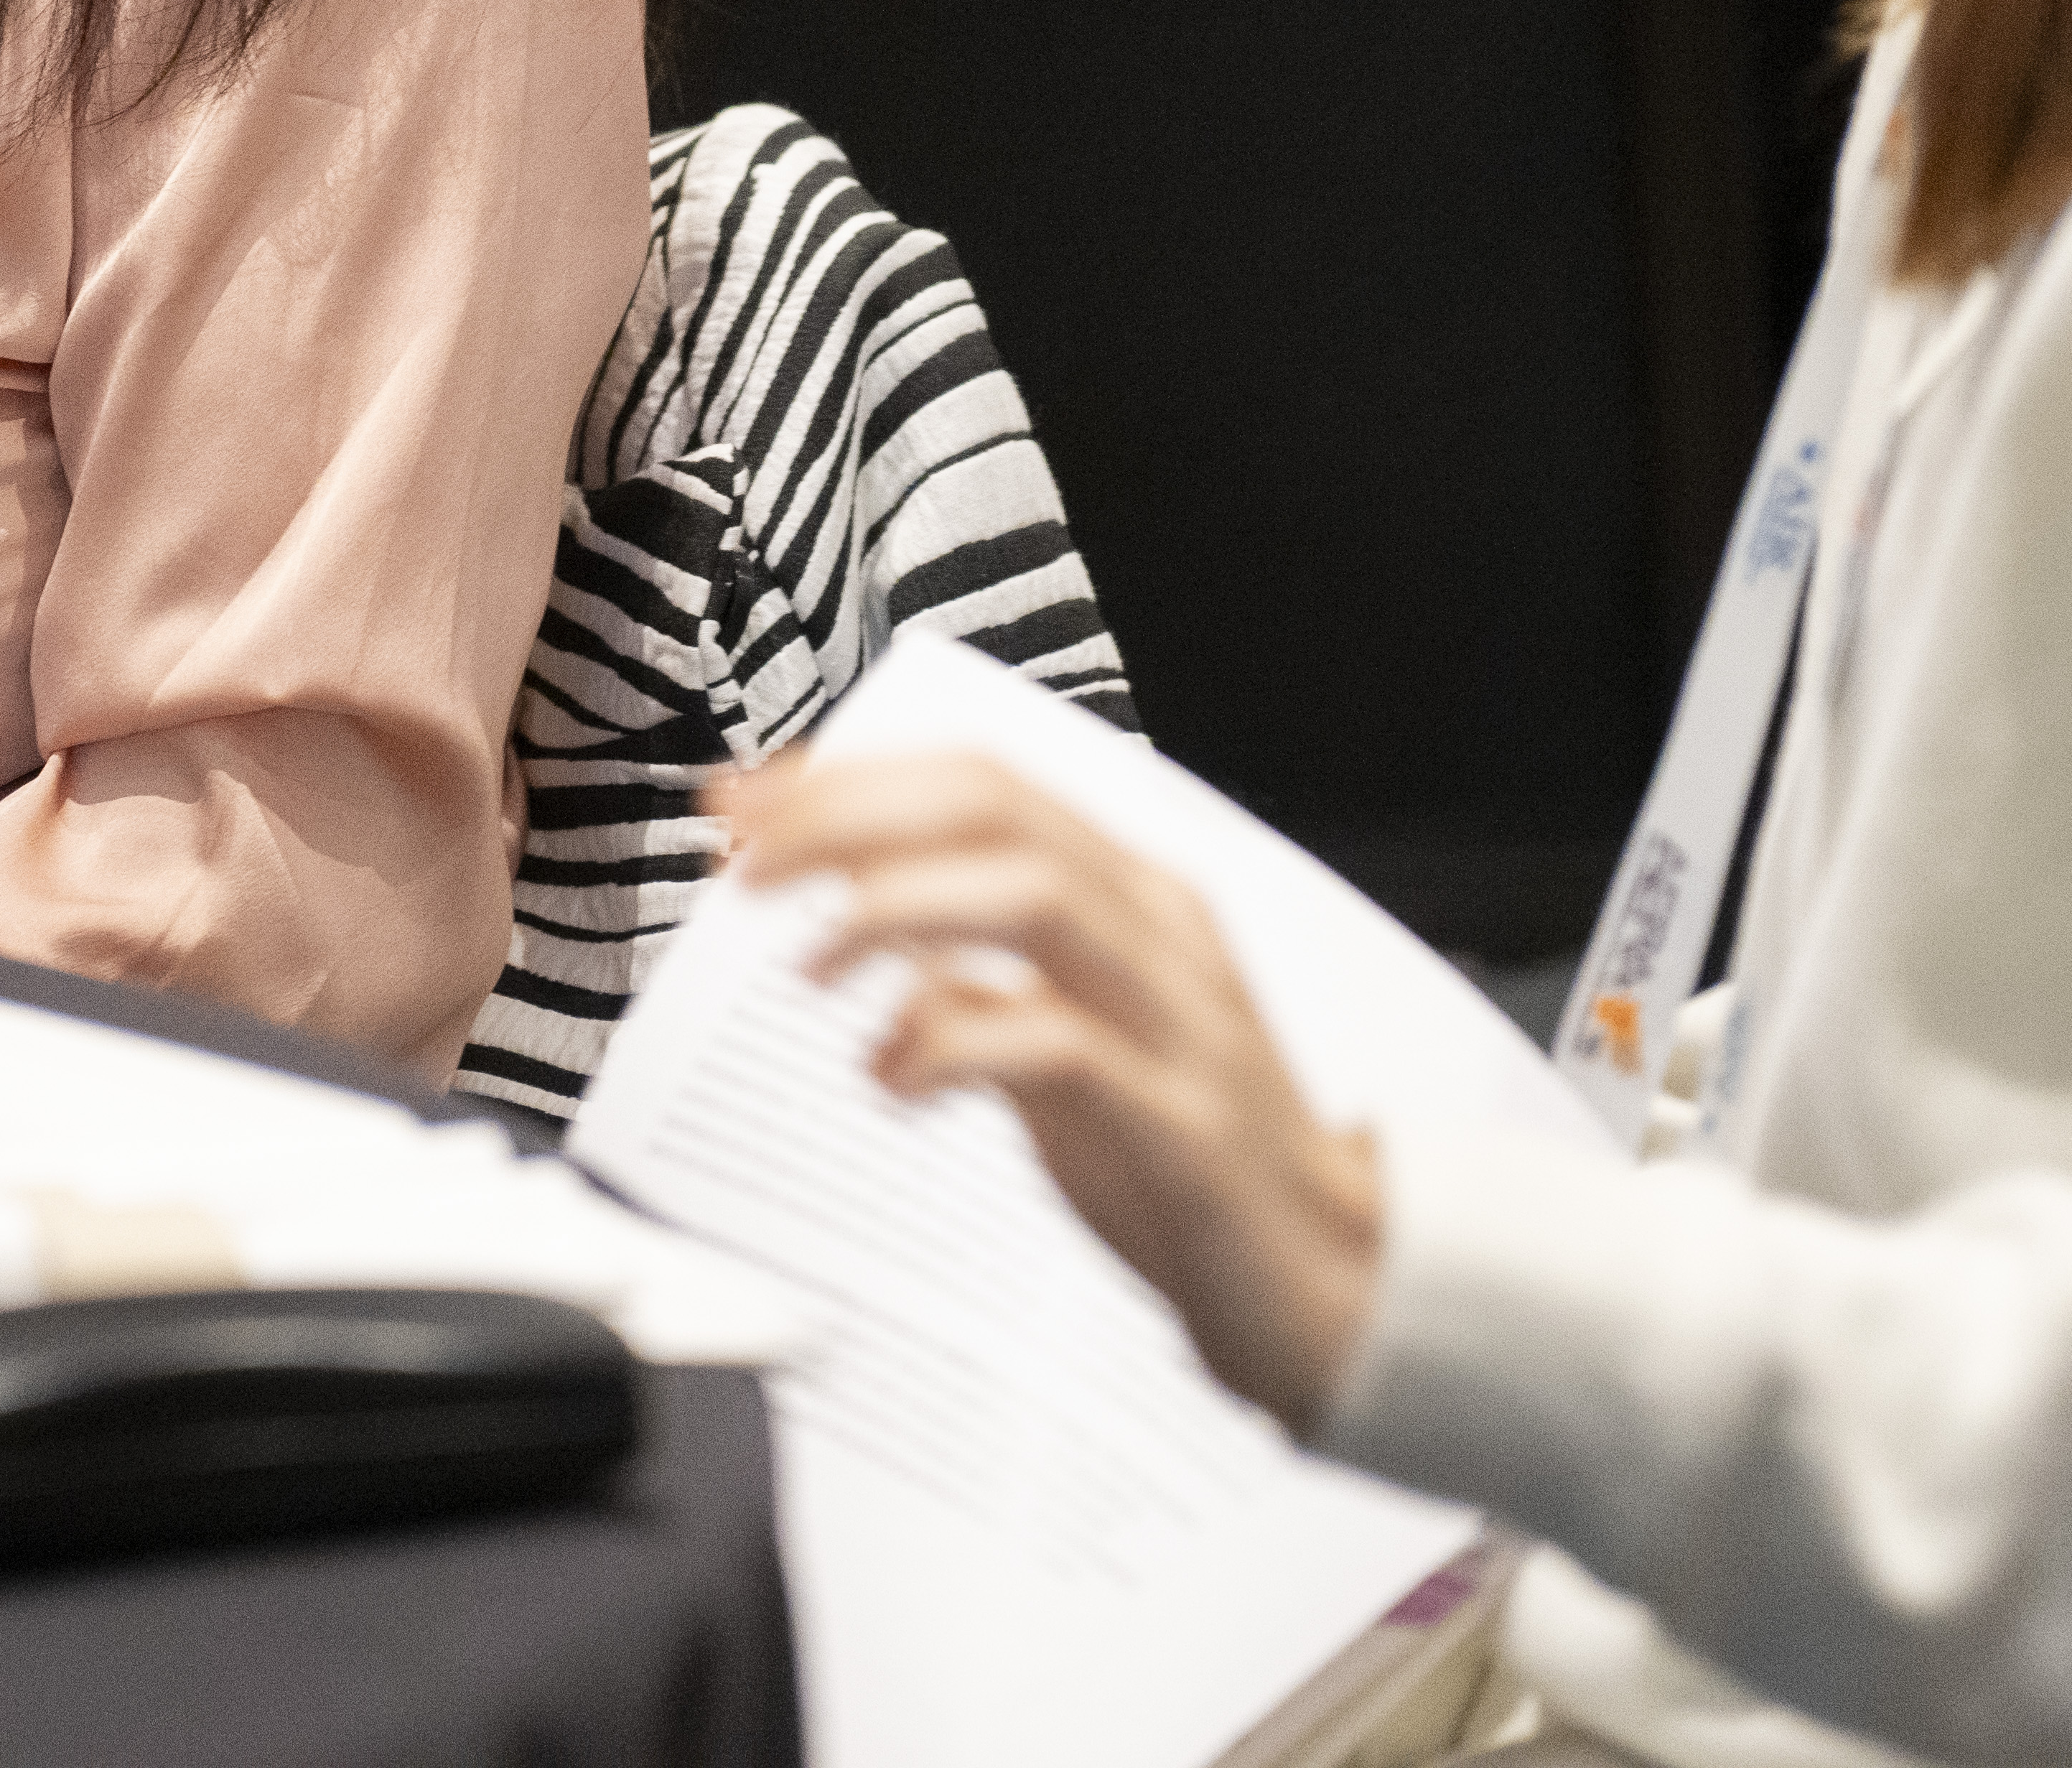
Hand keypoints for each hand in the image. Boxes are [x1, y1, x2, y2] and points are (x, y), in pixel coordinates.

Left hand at [714, 751, 1386, 1427]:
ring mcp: (1180, 1022)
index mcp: (1133, 900)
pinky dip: (958, 1043)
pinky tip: (893, 1077)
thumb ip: (985, 999)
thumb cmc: (1187, 1170)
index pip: (983, 785)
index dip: (851, 780)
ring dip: (896, 907)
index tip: (742, 806)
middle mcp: (1161, 934)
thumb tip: (890, 975)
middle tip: (741, 862)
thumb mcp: (1065, 1065)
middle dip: (852, 815)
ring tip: (808, 963)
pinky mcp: (1183, 1124)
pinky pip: (1063, 1045)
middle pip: (998, 811)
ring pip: (1035, 894)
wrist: (1330, 1291)